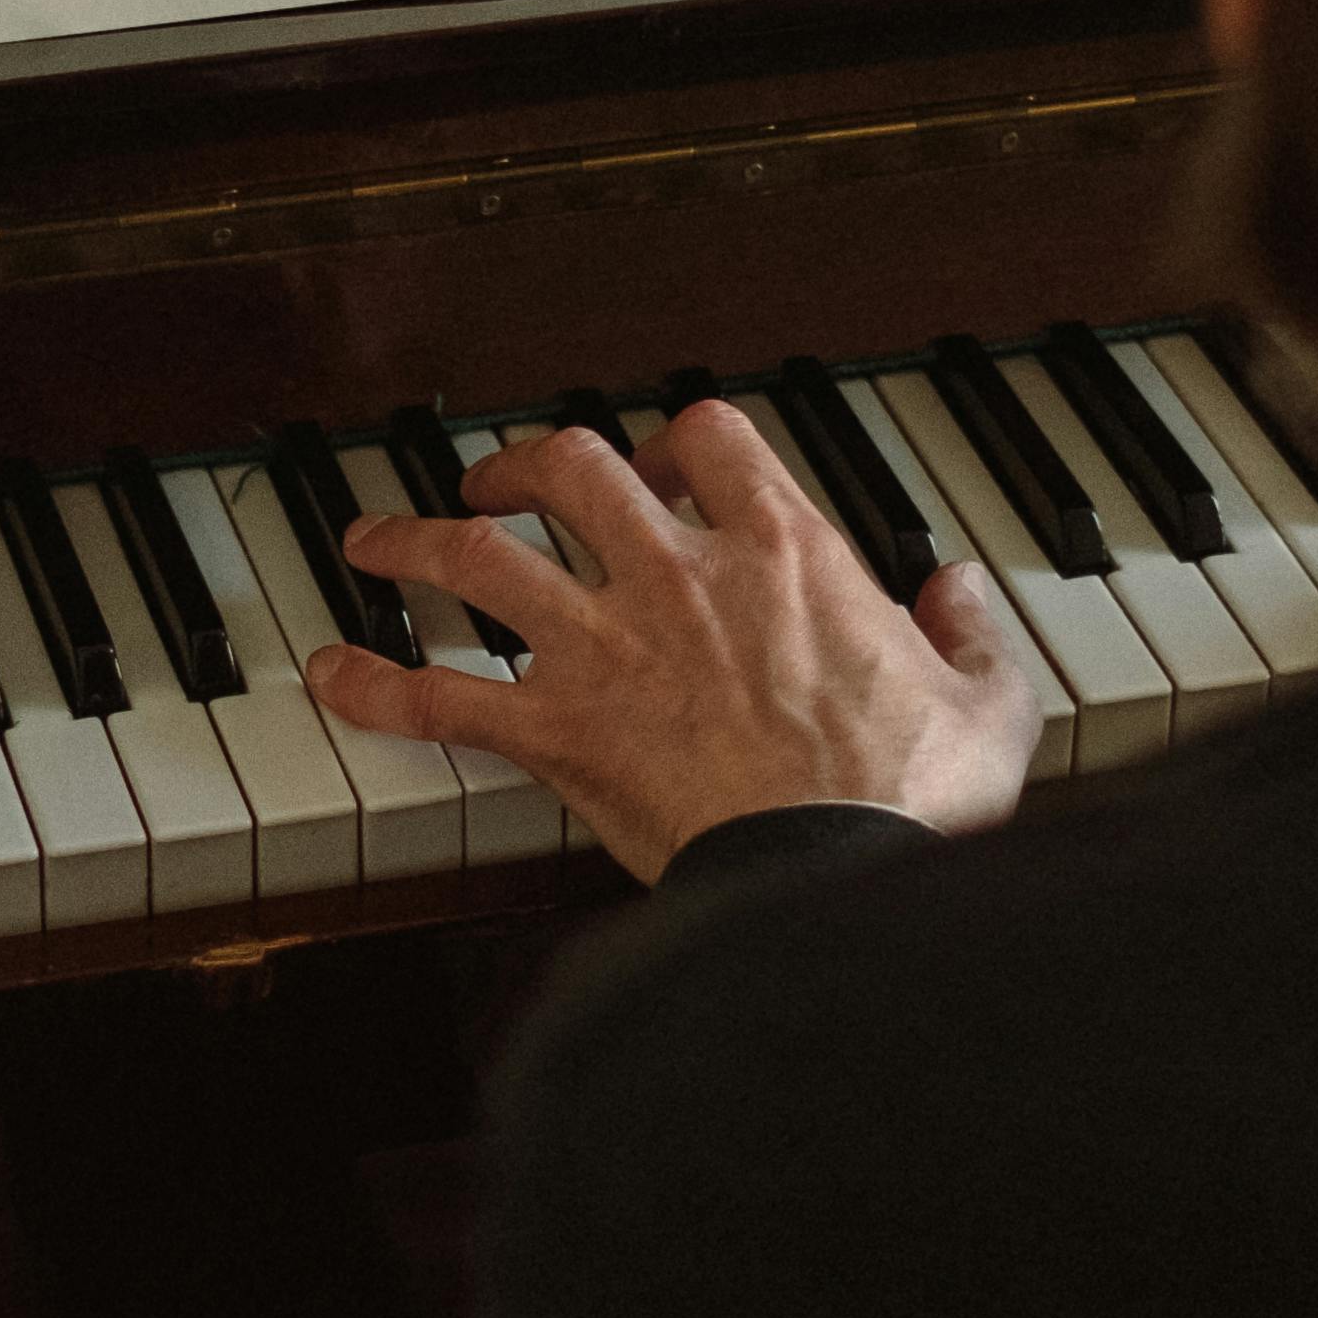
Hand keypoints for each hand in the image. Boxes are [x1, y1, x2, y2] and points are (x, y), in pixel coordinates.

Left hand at [301, 399, 1044, 880]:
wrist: (831, 880)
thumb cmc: (906, 803)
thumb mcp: (986, 706)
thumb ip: (971, 635)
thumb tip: (959, 593)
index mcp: (785, 553)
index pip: (709, 438)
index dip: (673, 438)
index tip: (661, 462)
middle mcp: (678, 577)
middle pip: (571, 470)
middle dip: (521, 465)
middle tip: (499, 483)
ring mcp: (605, 649)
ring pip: (479, 560)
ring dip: (415, 542)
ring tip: (377, 542)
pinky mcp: (556, 731)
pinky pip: (440, 697)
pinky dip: (375, 685)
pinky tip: (331, 676)